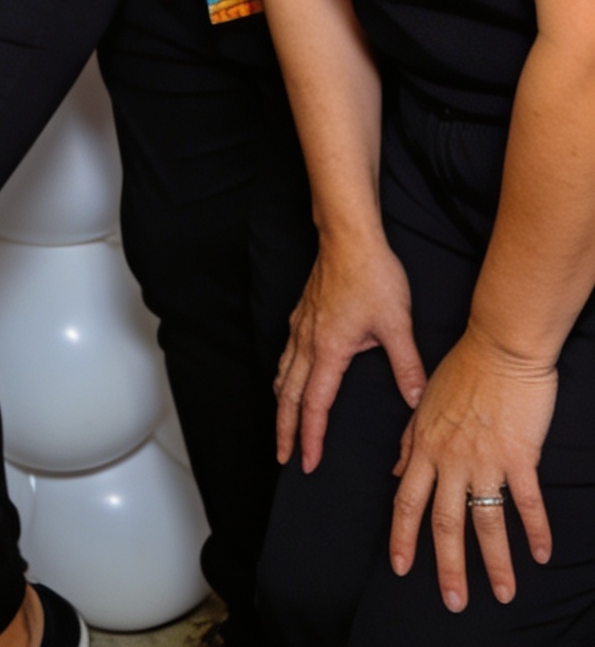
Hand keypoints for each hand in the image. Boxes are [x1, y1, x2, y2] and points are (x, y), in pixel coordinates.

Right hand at [275, 231, 424, 470]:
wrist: (349, 236)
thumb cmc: (372, 275)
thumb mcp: (397, 323)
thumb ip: (407, 366)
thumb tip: (418, 401)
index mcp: (328, 349)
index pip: (314, 404)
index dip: (310, 436)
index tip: (306, 462)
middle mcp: (307, 341)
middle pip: (288, 395)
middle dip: (285, 429)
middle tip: (282, 457)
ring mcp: (301, 326)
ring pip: (283, 374)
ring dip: (282, 404)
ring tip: (282, 425)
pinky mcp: (303, 313)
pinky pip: (286, 353)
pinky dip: (284, 376)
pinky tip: (290, 377)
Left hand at [390, 323, 555, 611]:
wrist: (500, 345)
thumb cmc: (463, 368)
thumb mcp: (425, 401)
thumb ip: (410, 439)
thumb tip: (394, 470)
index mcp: (425, 445)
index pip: (406, 499)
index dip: (402, 536)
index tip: (399, 566)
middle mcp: (450, 459)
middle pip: (444, 522)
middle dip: (446, 566)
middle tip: (451, 602)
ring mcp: (485, 459)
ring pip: (486, 522)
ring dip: (495, 563)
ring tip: (502, 594)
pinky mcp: (518, 456)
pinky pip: (526, 503)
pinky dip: (536, 531)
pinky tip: (541, 554)